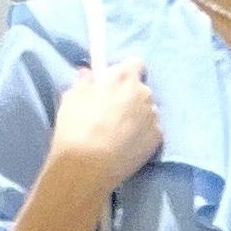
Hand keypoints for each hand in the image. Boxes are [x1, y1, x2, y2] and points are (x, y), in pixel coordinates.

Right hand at [51, 57, 162, 191]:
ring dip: (138, 117)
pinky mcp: (157, 140)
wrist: (87, 167)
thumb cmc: (76, 128)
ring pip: (148, 112)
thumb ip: (86, 82)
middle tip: (114, 113)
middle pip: (142, 90)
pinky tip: (129, 146)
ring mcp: (153, 117)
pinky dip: (143, 136)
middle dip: (131, 97)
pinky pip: (152, 132)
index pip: (135, 64)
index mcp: (124, 77)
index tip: (116, 85)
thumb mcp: (72, 96)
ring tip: (121, 134)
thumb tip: (89, 75)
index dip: (125, 73)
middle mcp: (144, 93)